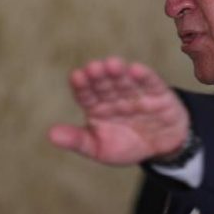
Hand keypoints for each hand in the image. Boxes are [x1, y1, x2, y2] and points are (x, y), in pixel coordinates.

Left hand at [48, 57, 189, 164]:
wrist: (163, 148)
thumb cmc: (127, 146)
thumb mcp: (99, 149)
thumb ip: (78, 141)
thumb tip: (51, 134)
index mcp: (98, 107)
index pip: (86, 94)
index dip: (82, 86)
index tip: (77, 76)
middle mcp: (115, 97)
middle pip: (105, 85)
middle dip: (99, 76)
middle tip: (94, 67)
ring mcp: (137, 94)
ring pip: (125, 81)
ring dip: (119, 73)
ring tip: (112, 64)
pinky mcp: (159, 94)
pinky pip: (151, 83)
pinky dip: (145, 76)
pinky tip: (136, 70)